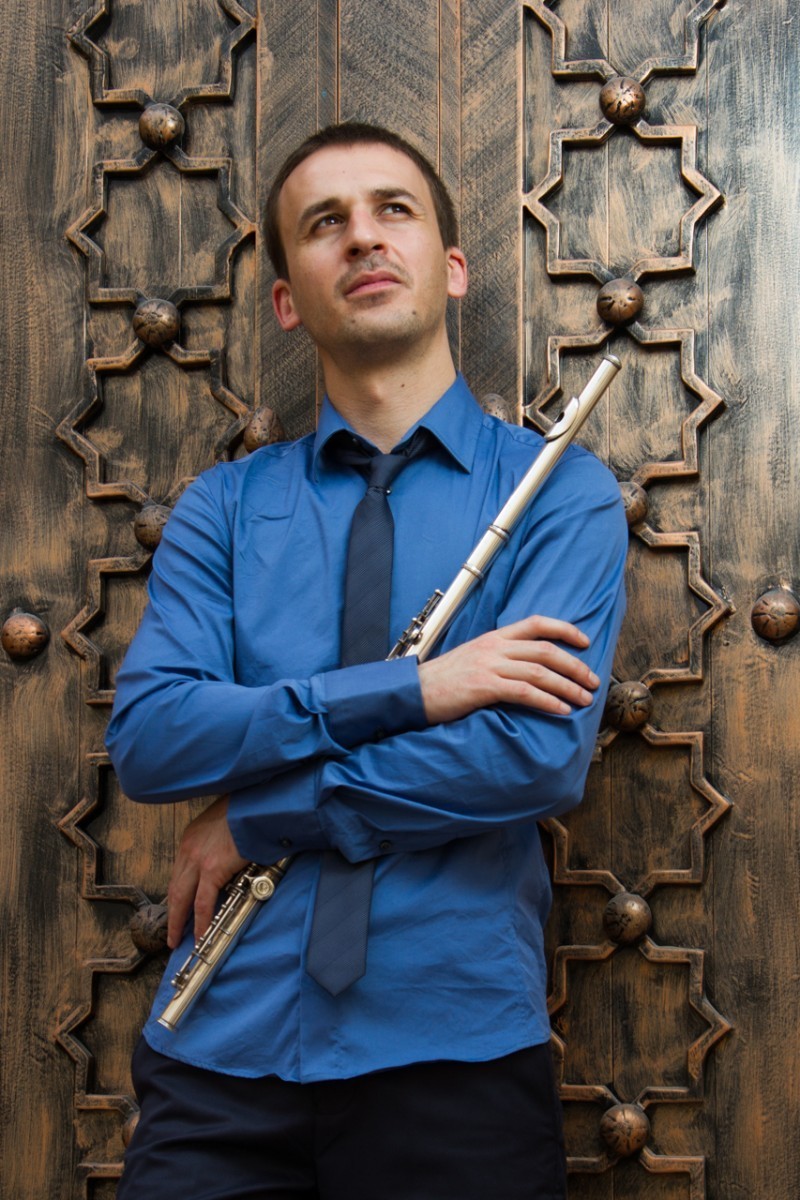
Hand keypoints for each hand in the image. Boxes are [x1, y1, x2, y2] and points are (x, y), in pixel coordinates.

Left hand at [166, 794, 248, 948]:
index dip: (177, 894)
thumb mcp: (223, 822)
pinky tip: (200, 935)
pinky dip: (201, 921)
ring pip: (182, 899)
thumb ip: (219, 841)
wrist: (257, 804)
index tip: (177, 908)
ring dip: (179, 922)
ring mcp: (199, 860)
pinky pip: (203, 903)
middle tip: (170, 933)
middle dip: (171, 913)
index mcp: (191, 837)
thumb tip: (228, 857)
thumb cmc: (247, 809)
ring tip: (177, 940)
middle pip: (174, 888)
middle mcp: (189, 849)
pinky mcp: (213, 869)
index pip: (179, 873)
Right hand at [417, 614, 599, 724]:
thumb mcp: (474, 659)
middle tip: (593, 681)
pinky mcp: (484, 686)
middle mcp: (495, 647)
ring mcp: (489, 665)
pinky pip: (524, 692)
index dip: (565, 629)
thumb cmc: (444, 681)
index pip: (537, 623)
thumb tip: (529, 669)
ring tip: (584, 699)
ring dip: (568, 686)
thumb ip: (500, 658)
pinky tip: (561, 710)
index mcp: (494, 637)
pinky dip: (547, 701)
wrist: (415, 692)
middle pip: (546, 650)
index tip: (585, 642)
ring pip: (540, 671)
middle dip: (575, 665)